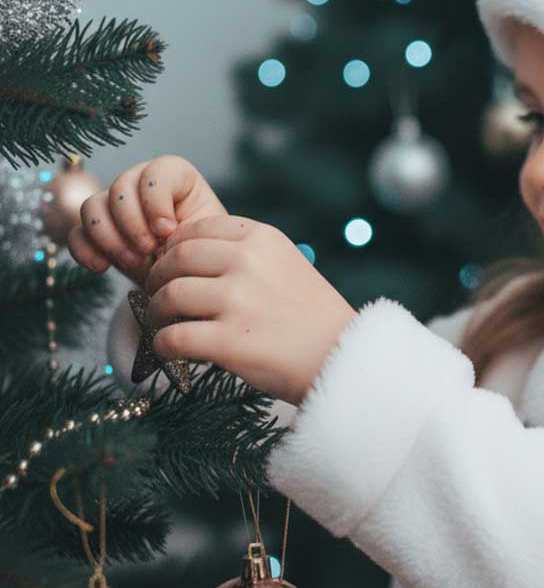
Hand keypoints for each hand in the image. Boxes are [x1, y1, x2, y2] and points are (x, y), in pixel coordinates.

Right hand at [67, 155, 227, 288]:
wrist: (188, 277)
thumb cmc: (203, 252)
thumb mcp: (206, 237)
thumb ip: (189, 228)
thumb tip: (163, 233)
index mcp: (176, 177)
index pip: (156, 172)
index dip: (156, 201)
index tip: (168, 231)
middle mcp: (141, 184)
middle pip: (120, 187)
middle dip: (132, 223)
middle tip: (148, 251)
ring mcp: (115, 206)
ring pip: (92, 206)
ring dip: (109, 237)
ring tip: (133, 262)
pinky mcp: (97, 232)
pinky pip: (76, 233)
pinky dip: (85, 250)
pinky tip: (102, 267)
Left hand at [142, 214, 357, 405]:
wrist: (342, 358)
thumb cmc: (312, 316)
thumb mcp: (287, 264)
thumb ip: (245, 254)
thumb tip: (184, 256)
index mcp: (263, 238)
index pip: (197, 229)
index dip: (174, 248)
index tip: (172, 266)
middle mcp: (248, 262)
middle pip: (176, 259)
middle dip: (158, 278)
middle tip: (157, 295)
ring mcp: (238, 301)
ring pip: (169, 296)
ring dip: (157, 312)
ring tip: (165, 323)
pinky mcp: (229, 341)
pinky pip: (172, 338)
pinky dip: (163, 346)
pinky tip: (170, 350)